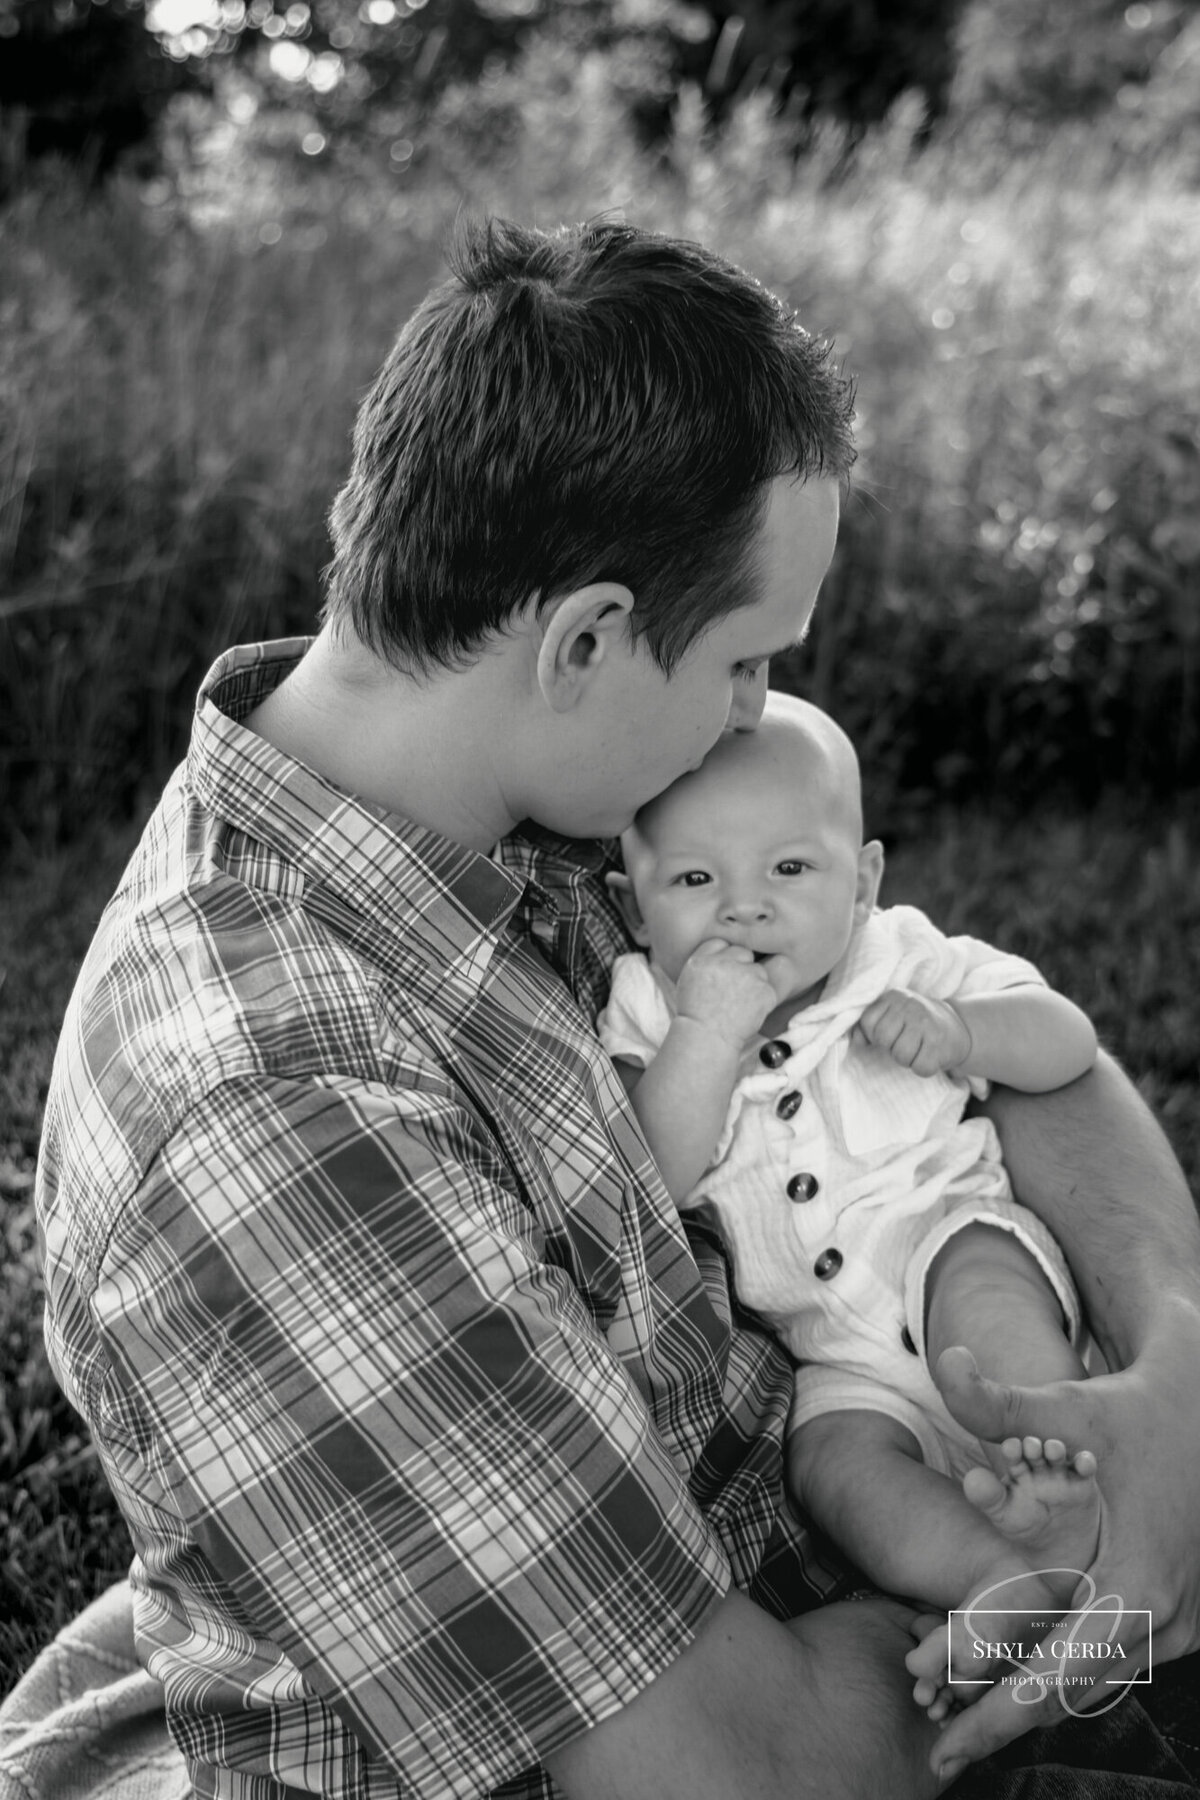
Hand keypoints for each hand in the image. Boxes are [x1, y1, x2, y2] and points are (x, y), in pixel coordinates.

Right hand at [675, 939, 794, 1051]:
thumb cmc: (696, 1013)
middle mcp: (725, 962)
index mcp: (703, 958)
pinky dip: (763, 999)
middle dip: (741, 966)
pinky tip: (748, 1011)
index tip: (723, 974)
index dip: (725, 957)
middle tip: (733, 991)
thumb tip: (726, 946)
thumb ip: (706, 958)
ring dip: (754, 982)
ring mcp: (747, 975)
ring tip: (740, 1004)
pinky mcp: (764, 990)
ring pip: (758, 969)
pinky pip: (769, 987)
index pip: (722, 943)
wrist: (706, 1039)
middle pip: (743, 952)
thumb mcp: (689, 978)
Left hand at [858, 988, 970, 1077]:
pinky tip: (929, 1055)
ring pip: (900, 1056)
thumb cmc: (916, 1024)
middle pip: (883, 1039)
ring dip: (907, 1059)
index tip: (891, 1033)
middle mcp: (910, 1006)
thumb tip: (855, 1042)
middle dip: (891, 1047)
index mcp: (894, 996)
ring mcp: (927, 1023)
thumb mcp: (892, 1015)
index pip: (868, 1022)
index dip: (875, 1035)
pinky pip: (920, 1067)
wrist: (957, 1026)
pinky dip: (922, 1068)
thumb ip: (868, 1025)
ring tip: (918, 1048)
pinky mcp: (940, 1043)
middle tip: (905, 1042)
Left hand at [924, 1325, 1199, 1775]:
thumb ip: (1000, 1401)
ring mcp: (1176, 1627)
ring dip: (1027, 1698)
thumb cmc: (1136, 1410)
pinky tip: (1007, 1679)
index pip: (1058, 1673)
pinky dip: (1058, 1673)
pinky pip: (1108, 1664)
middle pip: (1070, 1694)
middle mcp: (1164, 1620)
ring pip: (1090, 1685)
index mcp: (1138, 1584)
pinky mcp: (1173, 1621)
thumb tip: (944, 1361)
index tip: (948, 1742)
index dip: (997, 1711)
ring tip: (956, 1720)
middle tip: (938, 1748)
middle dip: (999, 1720)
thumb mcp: (1071, 1405)